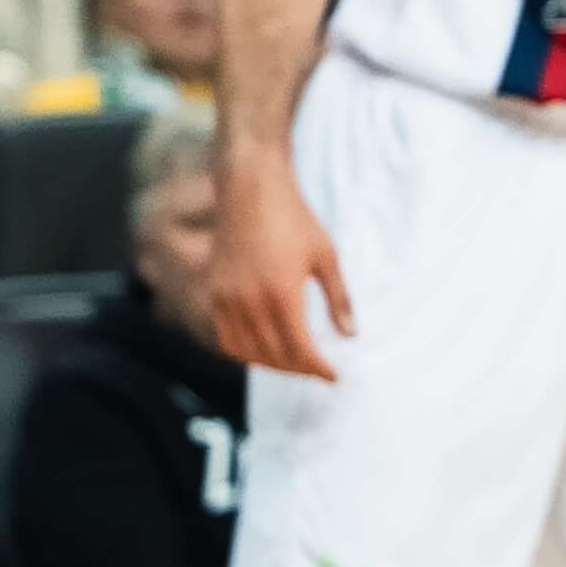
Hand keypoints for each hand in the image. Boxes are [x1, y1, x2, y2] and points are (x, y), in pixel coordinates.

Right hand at [211, 146, 352, 377]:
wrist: (250, 189)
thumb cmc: (294, 219)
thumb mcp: (326, 256)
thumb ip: (338, 299)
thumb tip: (350, 336)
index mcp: (281, 294)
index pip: (300, 350)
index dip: (318, 369)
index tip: (335, 377)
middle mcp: (249, 302)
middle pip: (275, 356)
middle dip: (300, 370)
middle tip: (319, 371)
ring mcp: (227, 299)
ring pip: (248, 353)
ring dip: (274, 365)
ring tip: (296, 364)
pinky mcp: (214, 293)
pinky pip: (227, 338)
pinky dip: (246, 352)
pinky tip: (265, 350)